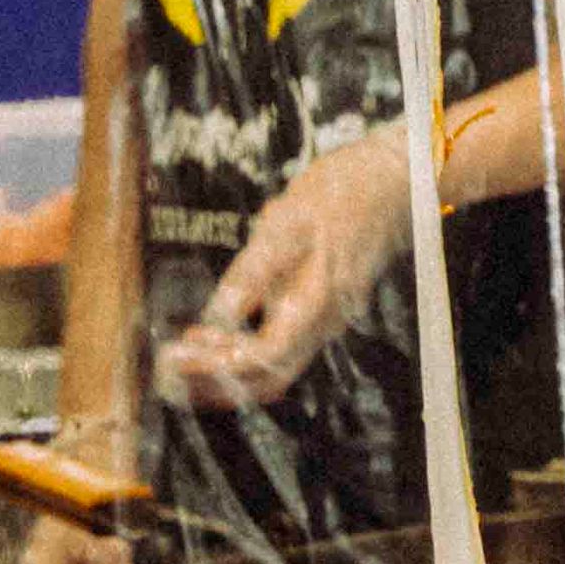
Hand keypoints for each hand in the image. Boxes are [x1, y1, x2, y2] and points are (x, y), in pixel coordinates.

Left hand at [157, 131, 414, 404]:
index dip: (215, 365)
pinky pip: (279, 350)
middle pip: (267, 379)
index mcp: (318, 302)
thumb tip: (219, 314)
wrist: (396, 181)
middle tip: (169, 368)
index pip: (263, 358)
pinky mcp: (319, 311)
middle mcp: (324, 322)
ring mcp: (324, 320)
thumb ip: (255, 271)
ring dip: (225, 372)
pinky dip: (242, 352)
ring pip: (274, 370)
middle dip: (214, 382)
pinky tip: (213, 334)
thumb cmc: (343, 193)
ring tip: (183, 355)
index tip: (174, 356)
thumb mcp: (290, 221)